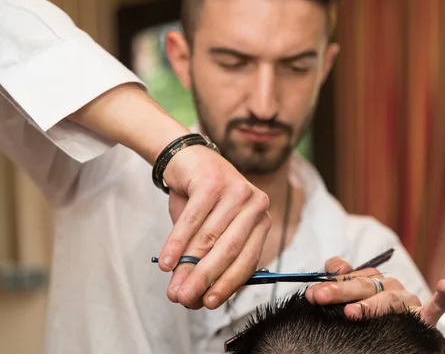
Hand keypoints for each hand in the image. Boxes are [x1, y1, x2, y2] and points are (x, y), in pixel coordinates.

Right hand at [68, 85, 270, 308]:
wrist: (186, 157)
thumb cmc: (200, 199)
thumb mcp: (209, 231)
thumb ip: (206, 260)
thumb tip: (195, 298)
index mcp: (261, 219)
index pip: (248, 259)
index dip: (228, 284)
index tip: (209, 304)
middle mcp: (256, 203)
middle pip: (229, 250)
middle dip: (205, 280)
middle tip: (184, 300)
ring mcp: (236, 189)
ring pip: (209, 238)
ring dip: (188, 267)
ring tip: (172, 287)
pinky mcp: (213, 181)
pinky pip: (192, 220)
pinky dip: (177, 244)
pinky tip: (166, 262)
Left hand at [305, 257, 444, 325]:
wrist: (401, 338)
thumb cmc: (372, 317)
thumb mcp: (354, 299)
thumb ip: (340, 283)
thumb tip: (327, 270)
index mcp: (371, 280)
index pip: (350, 275)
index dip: (331, 281)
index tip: (312, 293)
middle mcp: (390, 286)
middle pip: (364, 285)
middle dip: (340, 291)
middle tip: (319, 297)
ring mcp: (408, 301)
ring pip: (390, 299)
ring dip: (372, 304)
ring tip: (353, 312)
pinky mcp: (425, 318)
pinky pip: (437, 307)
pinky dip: (441, 298)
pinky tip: (443, 286)